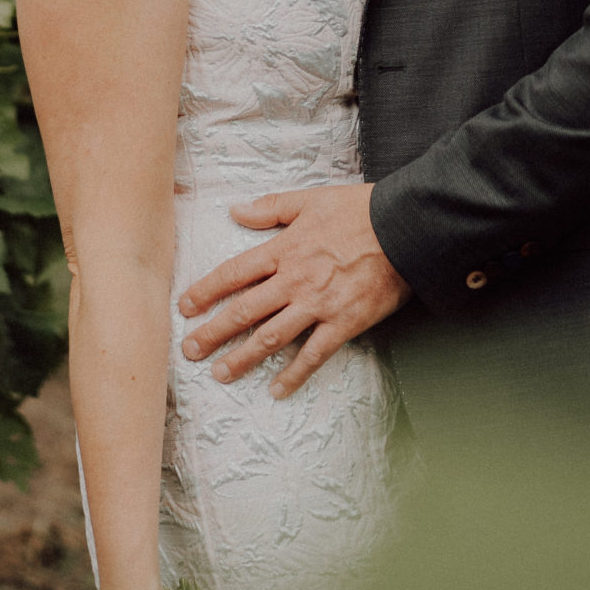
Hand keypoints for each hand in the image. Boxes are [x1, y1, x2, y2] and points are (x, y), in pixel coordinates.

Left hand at [178, 183, 410, 396]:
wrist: (404, 228)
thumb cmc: (359, 210)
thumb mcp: (310, 199)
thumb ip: (271, 208)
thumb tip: (236, 211)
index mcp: (284, 249)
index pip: (234, 274)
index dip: (206, 291)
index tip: (185, 307)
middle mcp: (294, 280)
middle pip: (245, 311)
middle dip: (213, 333)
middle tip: (190, 350)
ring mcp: (318, 305)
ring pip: (271, 337)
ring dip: (242, 358)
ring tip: (220, 374)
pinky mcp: (344, 323)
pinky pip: (313, 354)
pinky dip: (294, 374)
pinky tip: (277, 389)